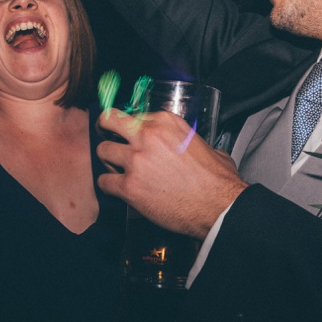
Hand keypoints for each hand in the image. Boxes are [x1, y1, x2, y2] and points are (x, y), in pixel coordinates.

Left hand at [96, 109, 247, 239]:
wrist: (219, 206)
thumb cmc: (216, 179)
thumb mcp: (205, 145)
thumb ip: (185, 139)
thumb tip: (184, 147)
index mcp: (165, 122)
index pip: (133, 115)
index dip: (130, 127)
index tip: (129, 135)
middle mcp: (147, 136)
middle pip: (108, 121)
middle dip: (105, 129)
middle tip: (108, 139)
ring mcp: (136, 160)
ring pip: (102, 151)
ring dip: (108, 161)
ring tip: (117, 169)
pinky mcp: (129, 186)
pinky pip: (104, 181)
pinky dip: (108, 186)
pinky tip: (119, 189)